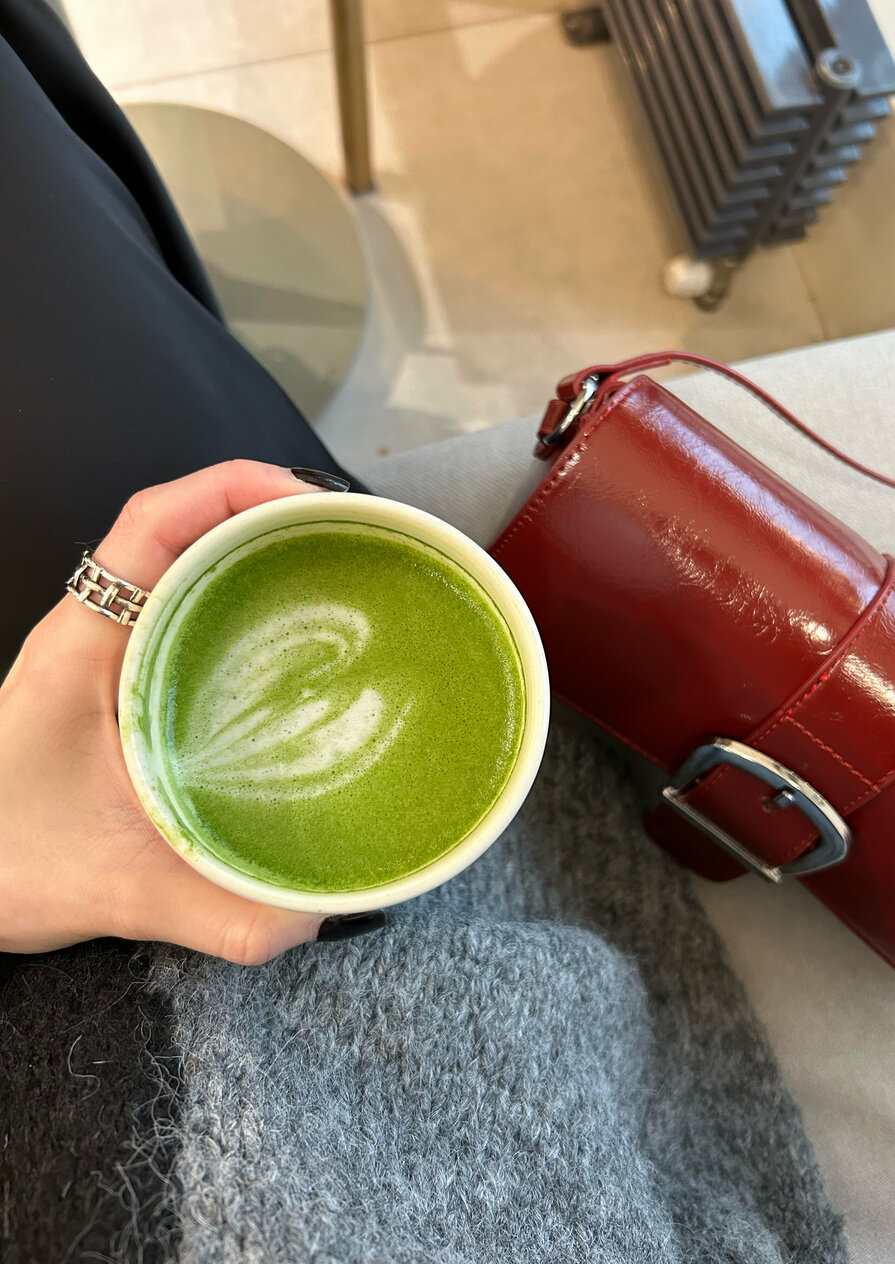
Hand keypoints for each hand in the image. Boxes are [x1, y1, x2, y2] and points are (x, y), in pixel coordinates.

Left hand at [0, 461, 337, 961]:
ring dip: (257, 555)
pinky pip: (189, 616)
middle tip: (349, 541)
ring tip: (335, 574)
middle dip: (268, 515)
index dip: (234, 489)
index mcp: (83, 645)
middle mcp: (96, 632)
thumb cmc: (3, 865)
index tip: (309, 503)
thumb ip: (217, 912)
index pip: (153, 522)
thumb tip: (319, 915)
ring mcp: (110, 653)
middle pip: (186, 528)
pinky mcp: (124, 682)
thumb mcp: (112, 892)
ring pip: (188, 568)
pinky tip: (291, 646)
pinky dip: (242, 605)